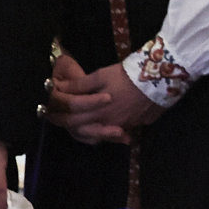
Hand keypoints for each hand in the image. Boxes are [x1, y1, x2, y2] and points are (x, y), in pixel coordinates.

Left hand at [45, 52, 162, 143]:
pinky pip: (119, 130)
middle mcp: (110, 124)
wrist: (159, 79)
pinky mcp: (138, 124)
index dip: (59, 117)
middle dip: (71, 124)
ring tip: (81, 121)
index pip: (72, 121)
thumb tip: (59, 88)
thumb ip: (79, 86)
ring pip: (102, 133)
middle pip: (85, 130)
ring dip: (91, 129)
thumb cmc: (126, 76)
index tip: (49, 114)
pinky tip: (106, 121)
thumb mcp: (100, 76)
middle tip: (59, 117)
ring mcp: (126, 126)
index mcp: (98, 113)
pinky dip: (109, 129)